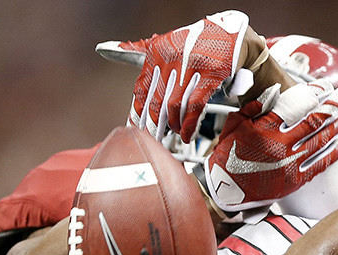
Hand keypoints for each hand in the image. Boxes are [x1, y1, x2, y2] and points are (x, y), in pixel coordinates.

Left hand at [95, 10, 255, 141]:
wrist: (231, 33)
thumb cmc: (198, 40)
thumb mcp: (166, 42)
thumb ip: (137, 48)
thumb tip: (106, 49)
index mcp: (157, 52)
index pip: (141, 89)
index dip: (138, 112)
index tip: (137, 128)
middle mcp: (171, 58)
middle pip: (156, 101)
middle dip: (154, 125)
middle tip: (155, 138)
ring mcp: (191, 66)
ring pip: (174, 106)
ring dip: (174, 125)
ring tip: (175, 134)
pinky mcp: (210, 75)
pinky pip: (195, 106)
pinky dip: (190, 124)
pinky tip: (187, 134)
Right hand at [205, 80, 337, 211]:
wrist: (226, 191)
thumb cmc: (227, 156)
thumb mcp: (234, 126)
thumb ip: (253, 107)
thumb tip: (274, 91)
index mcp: (265, 128)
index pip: (297, 104)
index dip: (314, 93)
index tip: (325, 85)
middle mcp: (280, 145)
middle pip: (315, 120)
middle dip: (333, 105)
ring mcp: (290, 164)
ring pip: (321, 141)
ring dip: (336, 127)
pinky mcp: (295, 180)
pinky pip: (319, 164)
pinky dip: (333, 153)